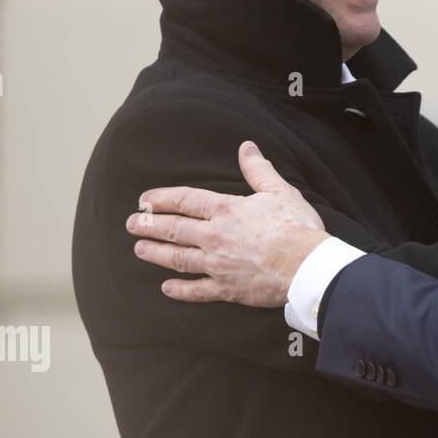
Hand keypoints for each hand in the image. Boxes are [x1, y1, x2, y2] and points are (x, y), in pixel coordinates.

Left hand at [125, 141, 326, 306]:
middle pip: (174, 229)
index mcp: (226, 210)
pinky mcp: (226, 288)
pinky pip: (196, 290)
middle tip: (131, 224)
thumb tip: (246, 147)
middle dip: (149, 225)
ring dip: (155, 253)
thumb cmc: (297, 227)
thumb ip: (258, 170)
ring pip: (177, 258)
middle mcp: (214, 236)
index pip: (185, 200)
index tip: (145, 200)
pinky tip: (166, 288)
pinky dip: (180, 289)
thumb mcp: (279, 191)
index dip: (162, 199)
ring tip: (139, 249)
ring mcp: (217, 264)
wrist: (306, 266)